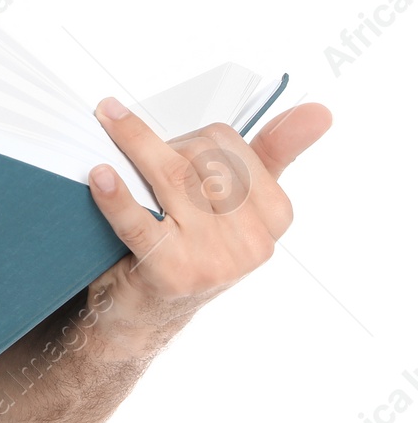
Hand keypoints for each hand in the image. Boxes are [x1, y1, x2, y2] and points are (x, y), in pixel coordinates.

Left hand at [83, 96, 331, 356]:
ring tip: (106, 126)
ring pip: (169, 179)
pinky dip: (117, 197)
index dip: (194, 136)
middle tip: (132, 146)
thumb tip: (320, 111)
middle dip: (163, 144)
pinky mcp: (171, 273)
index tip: (175, 140)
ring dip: (132, 147)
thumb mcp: (236, 203)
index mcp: (275, 216)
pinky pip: (140, 223)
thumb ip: (275, 153)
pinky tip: (101, 176)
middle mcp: (252, 242)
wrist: (143, 311)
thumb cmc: (188, 242)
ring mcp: (213, 260)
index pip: (230, 143)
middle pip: (199, 158)